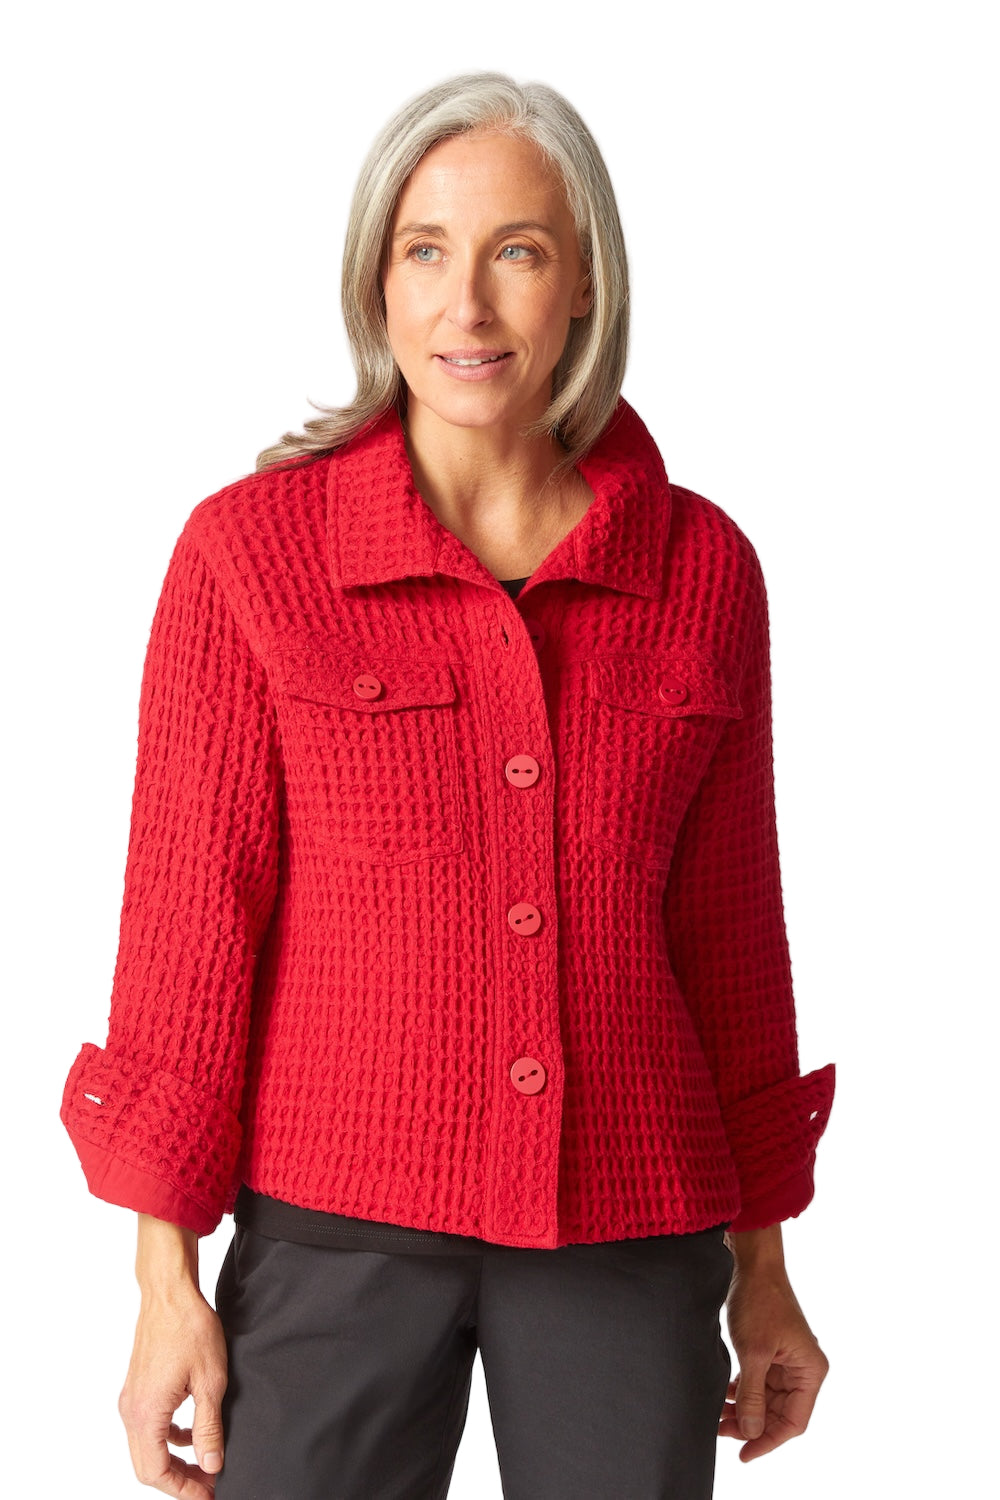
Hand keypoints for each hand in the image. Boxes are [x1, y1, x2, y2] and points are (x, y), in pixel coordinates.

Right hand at [118, 1280, 227, 1495]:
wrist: (170, 1292)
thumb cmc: (190, 1329)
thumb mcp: (210, 1381)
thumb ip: (209, 1429)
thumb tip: (211, 1466)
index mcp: (146, 1414)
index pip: (156, 1472)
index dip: (182, 1490)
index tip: (208, 1494)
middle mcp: (131, 1410)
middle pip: (147, 1466)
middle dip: (178, 1480)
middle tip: (209, 1485)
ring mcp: (131, 1398)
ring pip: (147, 1447)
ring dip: (173, 1460)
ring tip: (205, 1463)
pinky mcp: (138, 1387)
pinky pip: (148, 1427)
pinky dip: (168, 1438)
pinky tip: (192, 1432)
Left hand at [719, 1261, 828, 1462]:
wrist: (753, 1265)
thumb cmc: (760, 1302)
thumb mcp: (754, 1353)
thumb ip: (753, 1395)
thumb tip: (752, 1431)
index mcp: (810, 1371)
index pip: (793, 1422)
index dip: (769, 1441)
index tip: (744, 1454)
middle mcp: (802, 1369)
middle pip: (778, 1413)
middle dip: (750, 1424)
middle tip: (720, 1430)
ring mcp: (786, 1362)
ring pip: (766, 1400)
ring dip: (743, 1409)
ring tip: (716, 1416)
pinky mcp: (770, 1353)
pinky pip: (758, 1383)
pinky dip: (741, 1392)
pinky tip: (722, 1396)